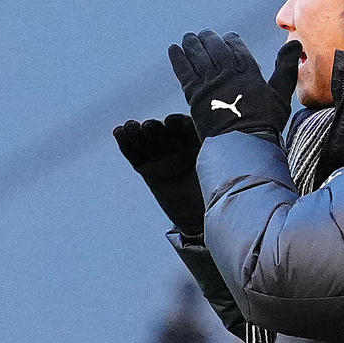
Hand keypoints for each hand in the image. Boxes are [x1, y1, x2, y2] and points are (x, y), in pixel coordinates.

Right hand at [111, 114, 204, 236]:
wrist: (201, 219)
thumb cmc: (214, 194)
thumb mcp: (216, 174)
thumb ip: (215, 159)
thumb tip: (224, 144)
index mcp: (197, 142)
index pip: (185, 128)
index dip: (177, 124)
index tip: (172, 123)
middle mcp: (178, 147)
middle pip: (163, 134)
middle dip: (155, 130)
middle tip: (148, 128)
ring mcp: (162, 158)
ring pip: (147, 143)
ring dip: (136, 133)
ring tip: (128, 127)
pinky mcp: (148, 171)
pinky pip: (135, 156)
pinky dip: (126, 144)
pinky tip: (119, 132)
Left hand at [167, 32, 301, 141]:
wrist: (243, 149)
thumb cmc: (265, 125)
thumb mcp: (281, 96)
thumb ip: (286, 69)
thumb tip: (295, 44)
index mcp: (248, 72)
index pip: (236, 47)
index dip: (231, 40)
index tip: (228, 38)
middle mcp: (227, 74)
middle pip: (215, 47)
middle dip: (209, 38)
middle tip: (204, 34)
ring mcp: (209, 85)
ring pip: (198, 56)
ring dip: (192, 44)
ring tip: (188, 37)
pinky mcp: (194, 97)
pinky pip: (184, 71)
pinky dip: (178, 58)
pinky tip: (174, 48)